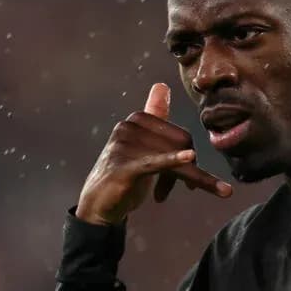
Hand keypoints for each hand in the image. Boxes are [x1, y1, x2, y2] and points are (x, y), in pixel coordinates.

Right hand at [76, 83, 232, 224]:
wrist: (98, 204)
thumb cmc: (126, 174)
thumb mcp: (145, 145)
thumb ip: (155, 117)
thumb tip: (162, 86)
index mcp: (138, 120)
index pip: (181, 135)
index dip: (190, 157)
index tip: (190, 178)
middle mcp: (129, 127)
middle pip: (180, 144)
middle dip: (191, 170)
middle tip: (190, 188)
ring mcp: (124, 146)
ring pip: (173, 158)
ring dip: (186, 179)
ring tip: (189, 192)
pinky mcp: (123, 166)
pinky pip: (154, 162)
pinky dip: (173, 161)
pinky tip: (189, 158)